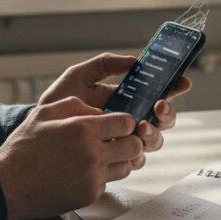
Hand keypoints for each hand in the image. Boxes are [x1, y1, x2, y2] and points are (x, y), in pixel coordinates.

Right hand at [0, 97, 142, 219]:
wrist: (8, 185)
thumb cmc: (25, 147)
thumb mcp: (45, 112)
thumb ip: (77, 106)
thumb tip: (100, 112)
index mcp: (83, 128)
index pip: (127, 122)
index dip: (125, 122)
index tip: (117, 125)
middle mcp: (92, 153)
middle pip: (134, 146)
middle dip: (129, 141)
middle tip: (117, 141)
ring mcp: (92, 177)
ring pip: (127, 166)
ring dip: (119, 160)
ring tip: (100, 157)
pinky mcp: (90, 195)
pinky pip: (109, 183)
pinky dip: (101, 177)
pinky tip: (82, 173)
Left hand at [38, 52, 191, 163]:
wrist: (38, 134)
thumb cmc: (57, 105)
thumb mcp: (78, 77)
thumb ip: (104, 64)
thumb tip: (134, 60)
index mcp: (126, 98)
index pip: (157, 92)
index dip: (174, 87)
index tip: (181, 82)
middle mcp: (130, 120)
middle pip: (163, 118)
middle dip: (167, 112)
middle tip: (158, 107)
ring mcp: (124, 141)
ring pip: (155, 139)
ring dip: (154, 132)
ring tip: (142, 127)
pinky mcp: (116, 159)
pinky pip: (137, 159)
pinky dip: (138, 153)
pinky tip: (130, 146)